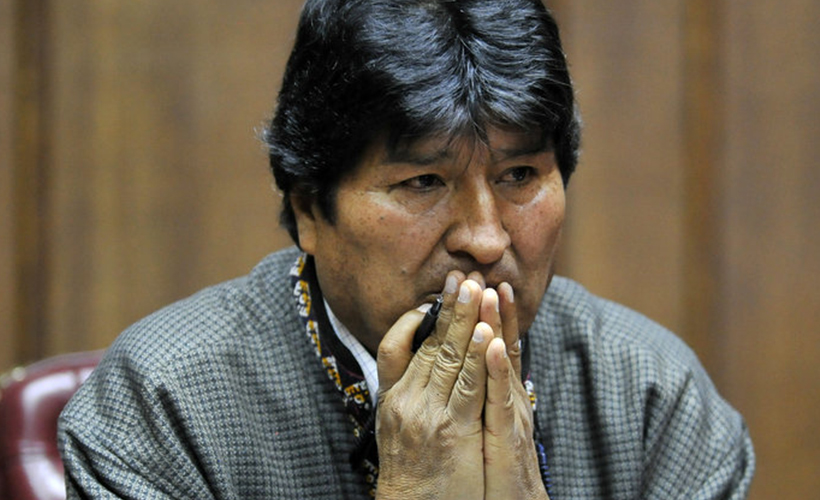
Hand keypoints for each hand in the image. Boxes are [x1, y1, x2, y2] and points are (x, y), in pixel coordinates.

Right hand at [376, 274, 492, 499]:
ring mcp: (427, 415)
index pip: (393, 347)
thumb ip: (408, 396)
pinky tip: (488, 333)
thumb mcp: (396, 431)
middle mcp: (404, 401)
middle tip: (463, 275)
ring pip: (449, 357)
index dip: (414, 318)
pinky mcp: (453, 431)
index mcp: (390, 400)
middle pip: (427, 343)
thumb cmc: (410, 476)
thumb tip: (422, 366)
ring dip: (466, 319)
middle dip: (448, 307)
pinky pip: (468, 387)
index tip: (432, 296)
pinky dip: (480, 358)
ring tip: (478, 288)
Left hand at [482, 283, 549, 499]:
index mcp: (500, 393)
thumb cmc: (492, 470)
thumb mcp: (485, 424)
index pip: (494, 344)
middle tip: (481, 273)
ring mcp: (510, 414)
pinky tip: (493, 346)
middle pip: (498, 344)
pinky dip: (498, 370)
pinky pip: (502, 399)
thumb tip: (479, 369)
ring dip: (498, 326)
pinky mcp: (508, 436)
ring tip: (492, 293)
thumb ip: (481, 394)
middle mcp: (508, 397)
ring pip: (502, 363)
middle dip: (489, 308)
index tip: (481, 283)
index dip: (489, 314)